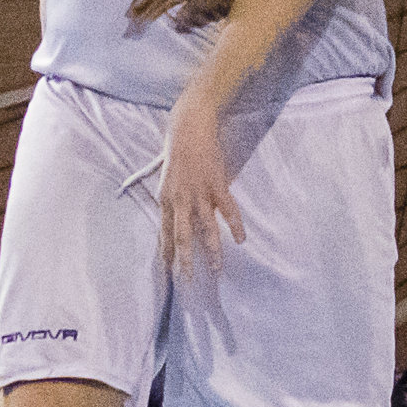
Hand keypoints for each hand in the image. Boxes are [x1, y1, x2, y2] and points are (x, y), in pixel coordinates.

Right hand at [128, 0, 251, 28]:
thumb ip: (197, 8)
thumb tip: (177, 23)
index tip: (133, 11)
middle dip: (145, 11)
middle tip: (129, 28)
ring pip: (169, 4)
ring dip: (156, 17)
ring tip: (139, 32)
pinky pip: (185, 11)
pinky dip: (180, 20)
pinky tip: (178, 29)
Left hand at [159, 86, 243, 277]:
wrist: (189, 125)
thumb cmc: (176, 147)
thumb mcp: (165, 173)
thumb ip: (170, 194)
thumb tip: (172, 210)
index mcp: (165, 197)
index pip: (165, 232)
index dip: (166, 252)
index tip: (168, 271)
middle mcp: (180, 199)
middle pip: (182, 236)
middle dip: (185, 261)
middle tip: (188, 281)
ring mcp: (200, 193)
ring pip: (206, 229)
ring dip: (211, 250)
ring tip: (216, 269)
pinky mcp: (217, 185)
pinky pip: (228, 211)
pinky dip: (235, 226)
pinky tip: (241, 240)